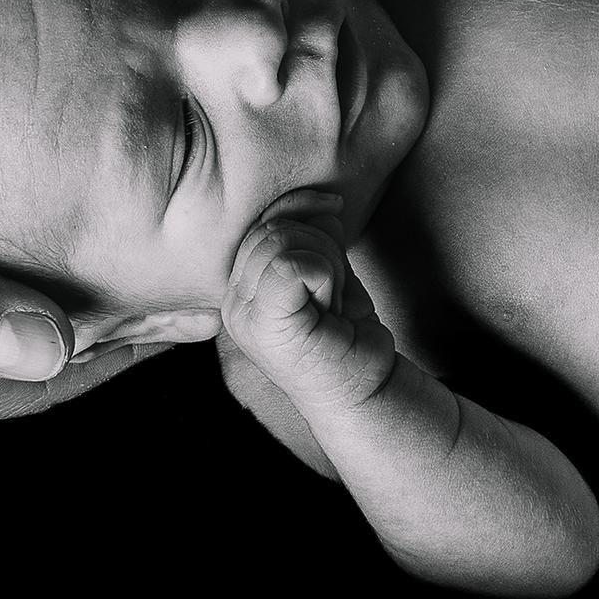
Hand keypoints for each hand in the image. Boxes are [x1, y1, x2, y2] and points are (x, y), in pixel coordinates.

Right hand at [221, 196, 398, 410]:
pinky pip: (291, 265)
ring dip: (326, 263)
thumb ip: (315, 239)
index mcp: (243, 287)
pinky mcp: (265, 327)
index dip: (303, 218)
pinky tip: (331, 305)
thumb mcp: (329, 273)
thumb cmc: (346, 336)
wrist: (365, 391)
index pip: (263, 223)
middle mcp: (234, 302)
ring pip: (283, 241)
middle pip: (272, 228)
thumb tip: (320, 207)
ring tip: (332, 300)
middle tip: (334, 289)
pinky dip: (326, 275)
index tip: (334, 238)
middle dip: (319, 245)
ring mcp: (244, 317)